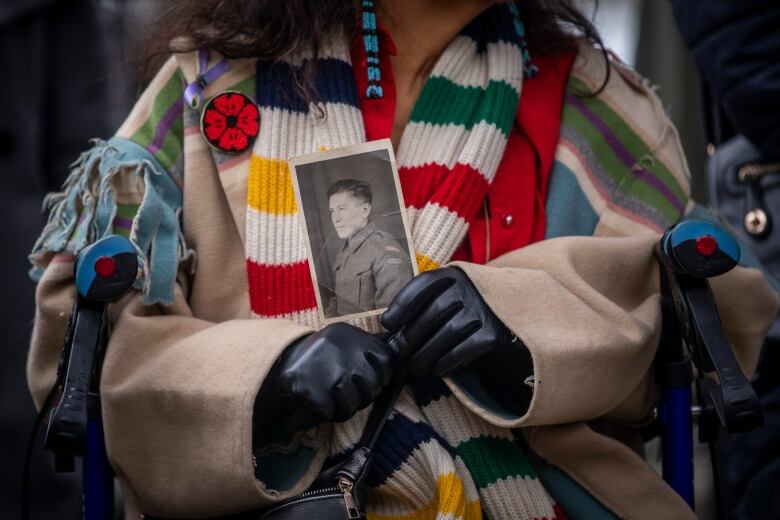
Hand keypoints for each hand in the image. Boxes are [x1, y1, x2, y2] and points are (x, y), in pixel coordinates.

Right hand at [253, 323, 407, 446]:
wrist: (277, 366)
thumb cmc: (319, 359)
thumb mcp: (344, 343)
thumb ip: (370, 349)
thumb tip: (405, 354)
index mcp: (350, 334)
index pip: (387, 360)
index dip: (381, 375)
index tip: (369, 379)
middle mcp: (340, 349)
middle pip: (372, 386)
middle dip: (362, 396)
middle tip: (345, 391)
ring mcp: (325, 370)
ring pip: (353, 404)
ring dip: (343, 407)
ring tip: (330, 396)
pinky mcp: (310, 390)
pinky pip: (331, 413)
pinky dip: (325, 414)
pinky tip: (316, 401)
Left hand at [381, 267, 516, 376]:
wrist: (517, 315)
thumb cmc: (470, 308)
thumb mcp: (451, 295)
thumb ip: (425, 304)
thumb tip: (392, 330)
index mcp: (454, 275)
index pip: (424, 284)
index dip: (402, 304)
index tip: (388, 324)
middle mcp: (470, 288)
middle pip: (432, 313)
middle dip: (410, 338)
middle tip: (399, 356)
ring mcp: (484, 310)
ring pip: (446, 334)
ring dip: (425, 355)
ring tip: (415, 367)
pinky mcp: (494, 332)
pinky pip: (464, 349)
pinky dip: (447, 361)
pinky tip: (438, 369)